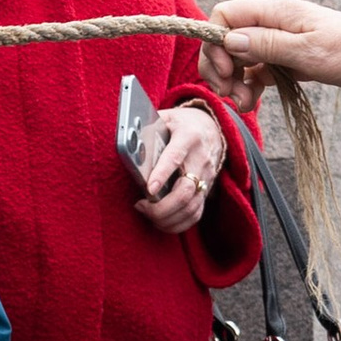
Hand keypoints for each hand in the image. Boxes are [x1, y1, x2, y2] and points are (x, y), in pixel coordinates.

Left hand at [133, 99, 225, 236]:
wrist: (211, 129)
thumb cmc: (181, 124)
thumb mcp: (167, 117)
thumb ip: (148, 126)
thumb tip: (128, 141)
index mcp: (188, 137)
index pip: (175, 158)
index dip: (162, 174)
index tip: (149, 189)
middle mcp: (200, 160)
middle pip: (185, 190)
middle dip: (162, 206)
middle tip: (141, 206)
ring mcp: (206, 177)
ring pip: (191, 207)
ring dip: (168, 217)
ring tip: (148, 215)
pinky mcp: (206, 190)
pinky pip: (196, 214)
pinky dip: (178, 224)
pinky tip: (162, 223)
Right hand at [204, 0, 340, 97]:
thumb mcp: (307, 51)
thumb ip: (266, 45)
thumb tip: (229, 40)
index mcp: (276, 13)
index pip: (225, 15)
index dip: (216, 42)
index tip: (226, 70)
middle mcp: (274, 25)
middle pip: (227, 39)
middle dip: (220, 66)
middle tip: (229, 93)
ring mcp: (281, 43)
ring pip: (241, 58)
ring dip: (234, 81)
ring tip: (244, 105)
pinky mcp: (290, 61)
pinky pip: (258, 71)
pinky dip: (250, 86)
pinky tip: (253, 102)